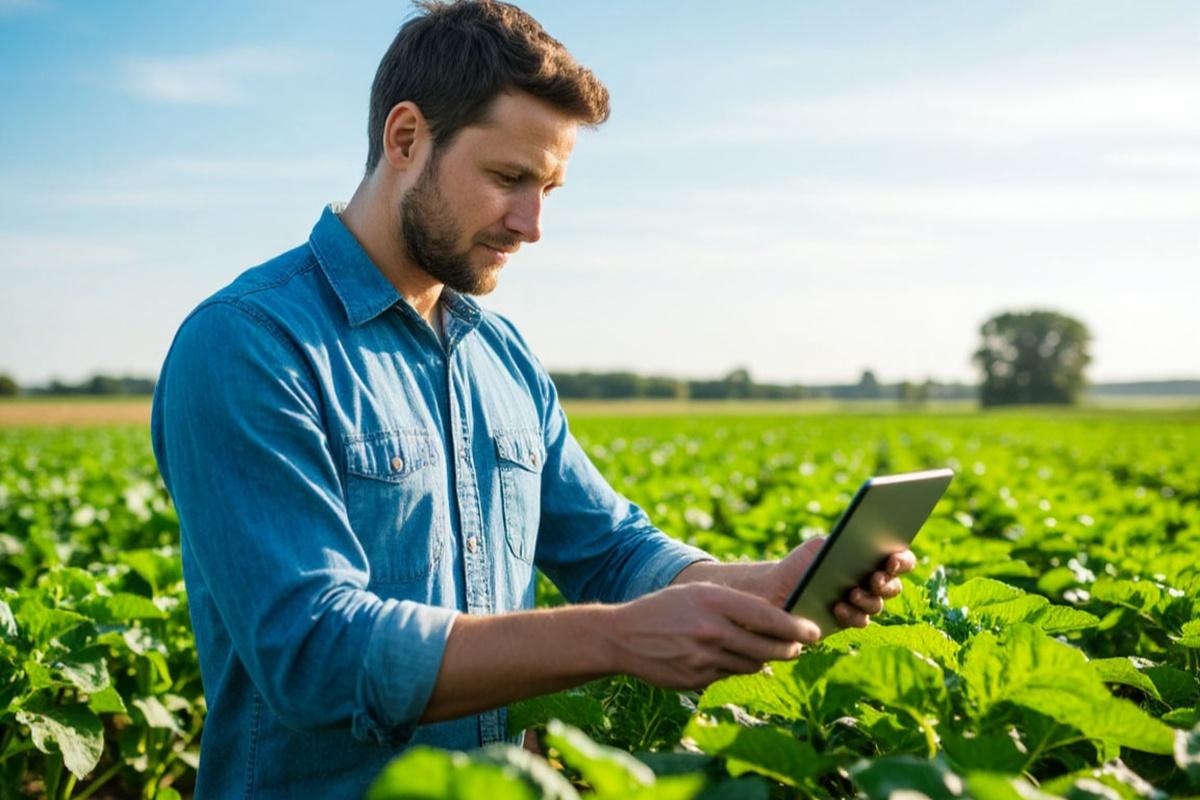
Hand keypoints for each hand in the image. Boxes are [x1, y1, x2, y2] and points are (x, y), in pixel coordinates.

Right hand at [607, 583, 820, 690]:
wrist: (622, 636)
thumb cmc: (665, 608)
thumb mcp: (697, 593)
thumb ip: (733, 604)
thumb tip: (774, 619)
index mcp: (714, 600)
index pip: (768, 617)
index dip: (796, 627)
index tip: (815, 631)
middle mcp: (711, 630)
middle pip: (767, 647)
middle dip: (789, 649)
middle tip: (798, 647)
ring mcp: (704, 658)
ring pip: (753, 666)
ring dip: (765, 661)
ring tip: (770, 654)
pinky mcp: (697, 679)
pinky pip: (731, 677)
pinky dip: (739, 670)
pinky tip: (736, 661)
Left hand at [762, 538, 916, 628]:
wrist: (780, 587)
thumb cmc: (803, 562)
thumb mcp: (820, 547)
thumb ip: (842, 541)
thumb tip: (863, 541)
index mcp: (870, 559)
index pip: (899, 559)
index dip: (902, 560)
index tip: (892, 559)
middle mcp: (871, 582)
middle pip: (894, 585)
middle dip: (886, 583)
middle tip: (874, 578)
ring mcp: (861, 603)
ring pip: (877, 604)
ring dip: (868, 600)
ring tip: (852, 593)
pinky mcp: (849, 620)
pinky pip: (860, 620)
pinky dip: (851, 614)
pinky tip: (838, 607)